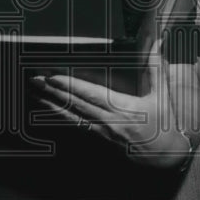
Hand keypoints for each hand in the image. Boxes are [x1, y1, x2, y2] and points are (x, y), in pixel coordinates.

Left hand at [31, 40, 199, 169]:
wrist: (165, 157)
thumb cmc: (164, 125)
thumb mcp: (162, 95)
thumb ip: (156, 67)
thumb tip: (156, 41)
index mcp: (124, 109)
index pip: (92, 95)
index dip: (71, 86)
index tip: (54, 77)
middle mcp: (109, 122)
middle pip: (75, 105)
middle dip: (53, 92)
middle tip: (34, 80)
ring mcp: (101, 132)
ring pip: (71, 117)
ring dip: (51, 104)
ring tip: (34, 93)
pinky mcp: (98, 138)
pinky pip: (75, 125)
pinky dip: (59, 116)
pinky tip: (47, 109)